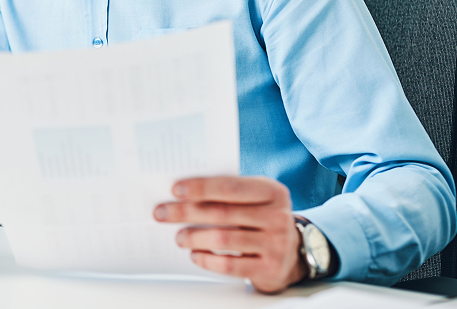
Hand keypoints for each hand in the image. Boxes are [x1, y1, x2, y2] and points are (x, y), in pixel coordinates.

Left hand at [153, 176, 306, 292]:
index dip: (201, 187)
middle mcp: (278, 216)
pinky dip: (208, 260)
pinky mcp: (271, 269)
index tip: (175, 190)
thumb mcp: (255, 198)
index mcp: (272, 191)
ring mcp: (277, 244)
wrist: (294, 252)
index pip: (231, 187)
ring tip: (179, 237)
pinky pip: (230, 265)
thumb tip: (182, 192)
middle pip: (222, 213)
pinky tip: (195, 255)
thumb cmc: (261, 218)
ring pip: (224, 239)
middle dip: (186, 212)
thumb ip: (228, 192)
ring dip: (194, 238)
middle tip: (162, 213)